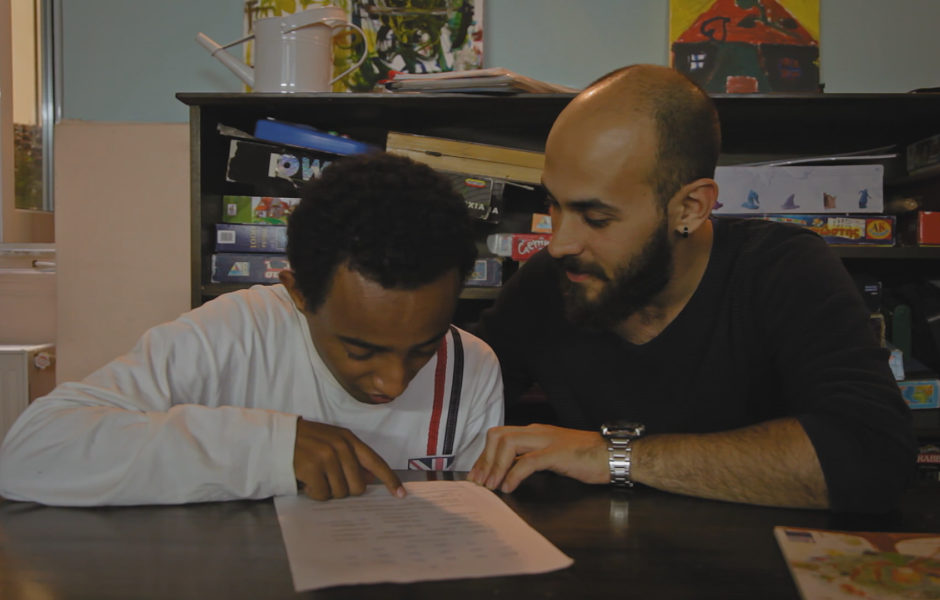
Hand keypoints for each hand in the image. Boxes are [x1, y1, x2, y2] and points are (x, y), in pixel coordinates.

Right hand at [293, 418, 404, 500]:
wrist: (278, 436)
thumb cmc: (307, 441)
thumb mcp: (332, 442)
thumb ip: (352, 457)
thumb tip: (370, 478)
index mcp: (348, 439)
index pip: (375, 461)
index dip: (389, 479)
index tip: (400, 494)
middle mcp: (341, 447)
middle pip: (357, 486)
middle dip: (345, 489)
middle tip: (330, 480)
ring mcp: (326, 457)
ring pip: (340, 492)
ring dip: (328, 490)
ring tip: (316, 477)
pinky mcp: (311, 468)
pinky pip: (322, 495)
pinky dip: (315, 493)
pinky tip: (307, 481)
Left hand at [467, 424, 608, 492]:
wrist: (614, 454)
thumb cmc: (586, 458)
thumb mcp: (553, 456)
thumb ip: (533, 459)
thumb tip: (510, 473)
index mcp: (535, 432)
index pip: (499, 436)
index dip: (484, 455)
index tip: (478, 474)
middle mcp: (537, 432)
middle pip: (497, 436)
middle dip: (484, 460)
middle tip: (479, 483)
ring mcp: (547, 441)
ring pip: (508, 444)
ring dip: (495, 466)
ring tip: (491, 486)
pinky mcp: (557, 454)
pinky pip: (527, 461)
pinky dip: (513, 474)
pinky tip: (509, 488)